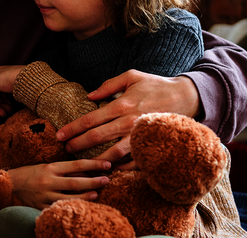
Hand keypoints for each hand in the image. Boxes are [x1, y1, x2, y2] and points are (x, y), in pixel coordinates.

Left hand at [0, 65, 25, 115]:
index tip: (11, 108)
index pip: (2, 89)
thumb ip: (14, 93)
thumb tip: (13, 103)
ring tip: (4, 114)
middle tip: (7, 112)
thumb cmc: (28, 83)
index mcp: (6, 73)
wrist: (26, 78)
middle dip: (1, 104)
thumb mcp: (21, 89)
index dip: (6, 100)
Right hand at [6, 159, 111, 209]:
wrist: (11, 183)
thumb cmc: (32, 173)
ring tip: (96, 193)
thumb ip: (65, 170)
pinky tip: (80, 207)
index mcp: (51, 168)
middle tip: (106, 180)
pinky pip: (58, 208)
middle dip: (93, 181)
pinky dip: (70, 207)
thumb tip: (86, 173)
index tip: (107, 164)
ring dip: (85, 196)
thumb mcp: (48, 166)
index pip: (76, 164)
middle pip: (75, 182)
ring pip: (69, 197)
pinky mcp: (41, 206)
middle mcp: (48, 180)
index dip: (93, 164)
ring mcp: (45, 195)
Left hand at [55, 69, 199, 161]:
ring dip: (96, 160)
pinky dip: (121, 168)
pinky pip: (135, 161)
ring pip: (114, 153)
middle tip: (65, 150)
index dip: (73, 128)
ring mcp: (141, 135)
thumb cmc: (156, 85)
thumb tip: (90, 96)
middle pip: (97, 137)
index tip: (59, 136)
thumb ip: (109, 85)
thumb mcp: (132, 76)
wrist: (187, 96)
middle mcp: (129, 122)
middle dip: (78, 145)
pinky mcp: (152, 144)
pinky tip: (109, 170)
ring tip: (83, 164)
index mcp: (122, 104)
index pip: (91, 119)